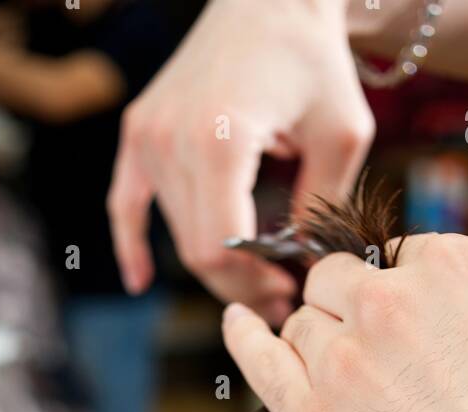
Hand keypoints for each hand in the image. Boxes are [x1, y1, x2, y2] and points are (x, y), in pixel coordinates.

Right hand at [108, 0, 371, 321]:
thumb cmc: (314, 60)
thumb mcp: (343, 137)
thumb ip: (321, 208)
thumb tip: (304, 268)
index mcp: (220, 140)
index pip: (221, 249)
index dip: (252, 284)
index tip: (286, 291)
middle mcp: (172, 139)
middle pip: (196, 251)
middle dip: (237, 284)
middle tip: (277, 295)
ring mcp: (149, 134)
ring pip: (176, 233)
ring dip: (213, 263)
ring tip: (258, 273)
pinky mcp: (138, 130)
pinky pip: (124, 204)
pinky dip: (130, 245)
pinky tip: (139, 281)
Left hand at [222, 232, 467, 411]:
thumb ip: (467, 305)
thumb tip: (426, 303)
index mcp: (454, 267)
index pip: (393, 256)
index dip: (396, 294)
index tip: (404, 324)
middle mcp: (390, 301)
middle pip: (336, 284)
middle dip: (351, 313)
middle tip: (378, 362)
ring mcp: (345, 361)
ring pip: (303, 327)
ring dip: (320, 347)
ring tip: (357, 392)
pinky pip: (259, 360)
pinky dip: (244, 336)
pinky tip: (239, 322)